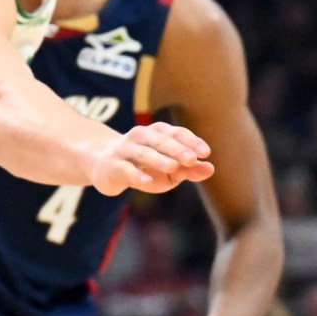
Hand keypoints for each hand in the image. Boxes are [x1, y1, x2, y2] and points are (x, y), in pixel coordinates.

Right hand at [88, 122, 213, 196]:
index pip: (176, 134)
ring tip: (172, 166)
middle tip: (192, 159)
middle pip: (161, 140)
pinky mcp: (113, 166)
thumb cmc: (145, 167)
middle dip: (177, 149)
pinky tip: (147, 182)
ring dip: (158, 158)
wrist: (106, 167)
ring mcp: (125, 150)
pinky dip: (137, 175)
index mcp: (158, 134)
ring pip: (143, 152)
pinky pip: (126, 169)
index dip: (190, 141)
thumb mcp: (170, 170)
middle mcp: (141, 137)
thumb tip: (210, 169)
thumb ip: (189, 169)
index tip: (205, 152)